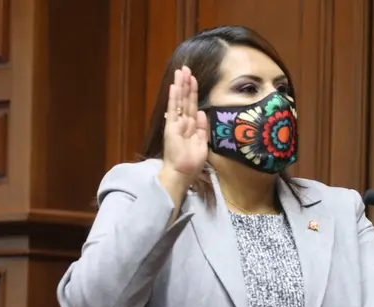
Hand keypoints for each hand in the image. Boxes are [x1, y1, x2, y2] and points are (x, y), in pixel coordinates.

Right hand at [162, 66, 207, 182]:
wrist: (184, 172)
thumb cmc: (192, 161)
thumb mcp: (202, 142)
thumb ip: (202, 127)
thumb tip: (202, 112)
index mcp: (190, 126)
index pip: (192, 105)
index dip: (193, 92)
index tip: (193, 78)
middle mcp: (182, 122)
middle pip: (185, 99)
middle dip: (186, 84)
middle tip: (186, 68)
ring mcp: (176, 123)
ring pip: (179, 101)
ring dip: (181, 86)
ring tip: (181, 71)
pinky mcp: (171, 127)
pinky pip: (173, 109)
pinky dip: (174, 98)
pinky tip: (175, 86)